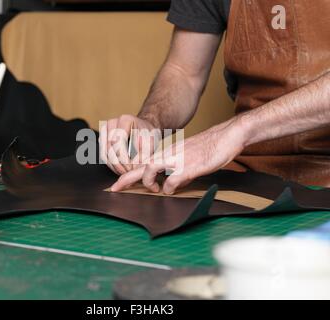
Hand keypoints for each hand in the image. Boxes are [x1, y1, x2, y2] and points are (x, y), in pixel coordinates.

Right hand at [99, 114, 159, 174]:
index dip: (124, 158)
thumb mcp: (151, 143)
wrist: (144, 130)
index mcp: (125, 120)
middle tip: (129, 172)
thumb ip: (144, 154)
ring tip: (125, 172)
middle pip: (109, 149)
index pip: (118, 142)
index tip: (132, 168)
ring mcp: (105, 130)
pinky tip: (120, 169)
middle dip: (119, 164)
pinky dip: (111, 164)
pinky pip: (103, 155)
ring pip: (104, 153)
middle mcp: (112, 123)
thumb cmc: (148, 135)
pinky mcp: (102, 138)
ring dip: (114, 166)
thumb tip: (134, 166)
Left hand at [110, 119, 245, 193]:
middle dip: (126, 178)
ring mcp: (178, 159)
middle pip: (141, 166)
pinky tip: (172, 189)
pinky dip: (168, 187)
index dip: (129, 173)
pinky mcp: (189, 166)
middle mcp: (169, 154)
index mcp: (168, 152)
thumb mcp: (187, 156)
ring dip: (148, 181)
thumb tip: (170, 182)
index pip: (143, 162)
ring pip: (151, 168)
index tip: (118, 184)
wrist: (226, 136)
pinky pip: (172, 180)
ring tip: (153, 188)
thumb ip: (176, 167)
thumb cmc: (208, 147)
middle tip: (115, 188)